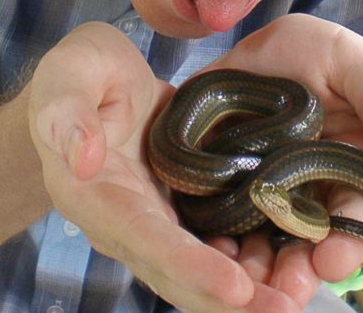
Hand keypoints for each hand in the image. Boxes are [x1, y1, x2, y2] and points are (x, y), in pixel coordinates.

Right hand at [27, 22, 301, 311]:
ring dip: (246, 293)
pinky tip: (291, 268)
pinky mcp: (183, 212)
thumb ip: (67, 113)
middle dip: (229, 299)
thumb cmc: (79, 73)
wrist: (96, 83)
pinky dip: (251, 260)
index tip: (234, 287)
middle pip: (178, 274)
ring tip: (294, 301)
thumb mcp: (68, 74)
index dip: (188, 266)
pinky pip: (216, 244)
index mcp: (95, 196)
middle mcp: (127, 223)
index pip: (143, 238)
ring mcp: (157, 222)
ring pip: (201, 270)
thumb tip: (83, 161)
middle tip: (284, 309)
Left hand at [201, 14, 362, 308]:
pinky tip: (203, 254)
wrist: (252, 46)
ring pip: (263, 245)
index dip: (348, 242)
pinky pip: (217, 225)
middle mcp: (310, 195)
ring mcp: (264, 196)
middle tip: (283, 290)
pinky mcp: (222, 190)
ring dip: (255, 271)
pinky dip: (213, 244)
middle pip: (308, 245)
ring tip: (240, 285)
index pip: (356, 217)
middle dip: (298, 271)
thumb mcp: (349, 60)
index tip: (332, 260)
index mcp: (351, 172)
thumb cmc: (314, 52)